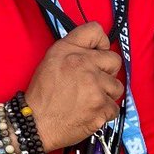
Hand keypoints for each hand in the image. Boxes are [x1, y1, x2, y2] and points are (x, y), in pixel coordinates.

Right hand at [24, 22, 122, 151]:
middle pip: (115, 60)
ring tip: (90, 100)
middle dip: (106, 73)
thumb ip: (75, 49)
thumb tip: (98, 48)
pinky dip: (104, 113)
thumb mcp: (52, 60)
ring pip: (117, 86)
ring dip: (107, 95)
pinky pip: (114, 108)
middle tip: (92, 83)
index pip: (96, 30)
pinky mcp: (100, 107)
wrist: (36, 123)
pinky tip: (90, 113)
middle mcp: (84, 64)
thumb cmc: (43, 94)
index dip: (101, 43)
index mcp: (69, 51)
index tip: (98, 55)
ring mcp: (94, 86)